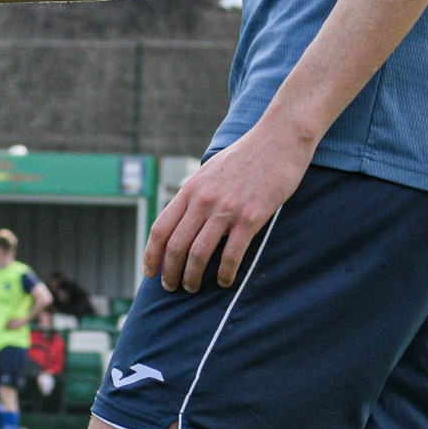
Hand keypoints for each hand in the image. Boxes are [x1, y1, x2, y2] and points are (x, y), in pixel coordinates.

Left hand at [143, 112, 315, 291]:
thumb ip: (196, 194)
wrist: (278, 140)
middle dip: (169, 272)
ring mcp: (226, 209)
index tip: (149, 272)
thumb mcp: (210, 171)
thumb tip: (183, 217)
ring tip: (192, 289)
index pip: (160, 228)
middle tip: (170, 287)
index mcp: (190, 189)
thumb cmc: (245, 156)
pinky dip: (224, 273)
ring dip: (192, 277)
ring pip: (199, 253)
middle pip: (175, 246)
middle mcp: (203, 200)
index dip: (151, 255)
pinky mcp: (251, 217)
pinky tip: (223, 282)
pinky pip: (232, 254)